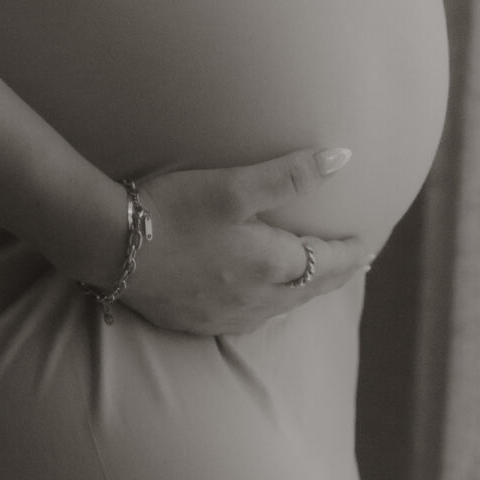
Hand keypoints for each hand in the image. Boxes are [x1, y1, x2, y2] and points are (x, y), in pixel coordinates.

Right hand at [118, 146, 369, 336]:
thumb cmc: (173, 211)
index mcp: (272, 267)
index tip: (370, 244)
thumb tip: (343, 158)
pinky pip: (249, 316)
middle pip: (310, 290)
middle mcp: (256, 301)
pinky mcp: (197, 322)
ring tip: (314, 276)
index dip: (353, 254)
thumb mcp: (234, 186)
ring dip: (304, 290)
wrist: (109, 248)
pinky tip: (260, 295)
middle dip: (336, 274)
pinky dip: (270, 302)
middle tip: (354, 262)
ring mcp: (226, 316)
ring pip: (281, 307)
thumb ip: (291, 175)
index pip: (330, 264)